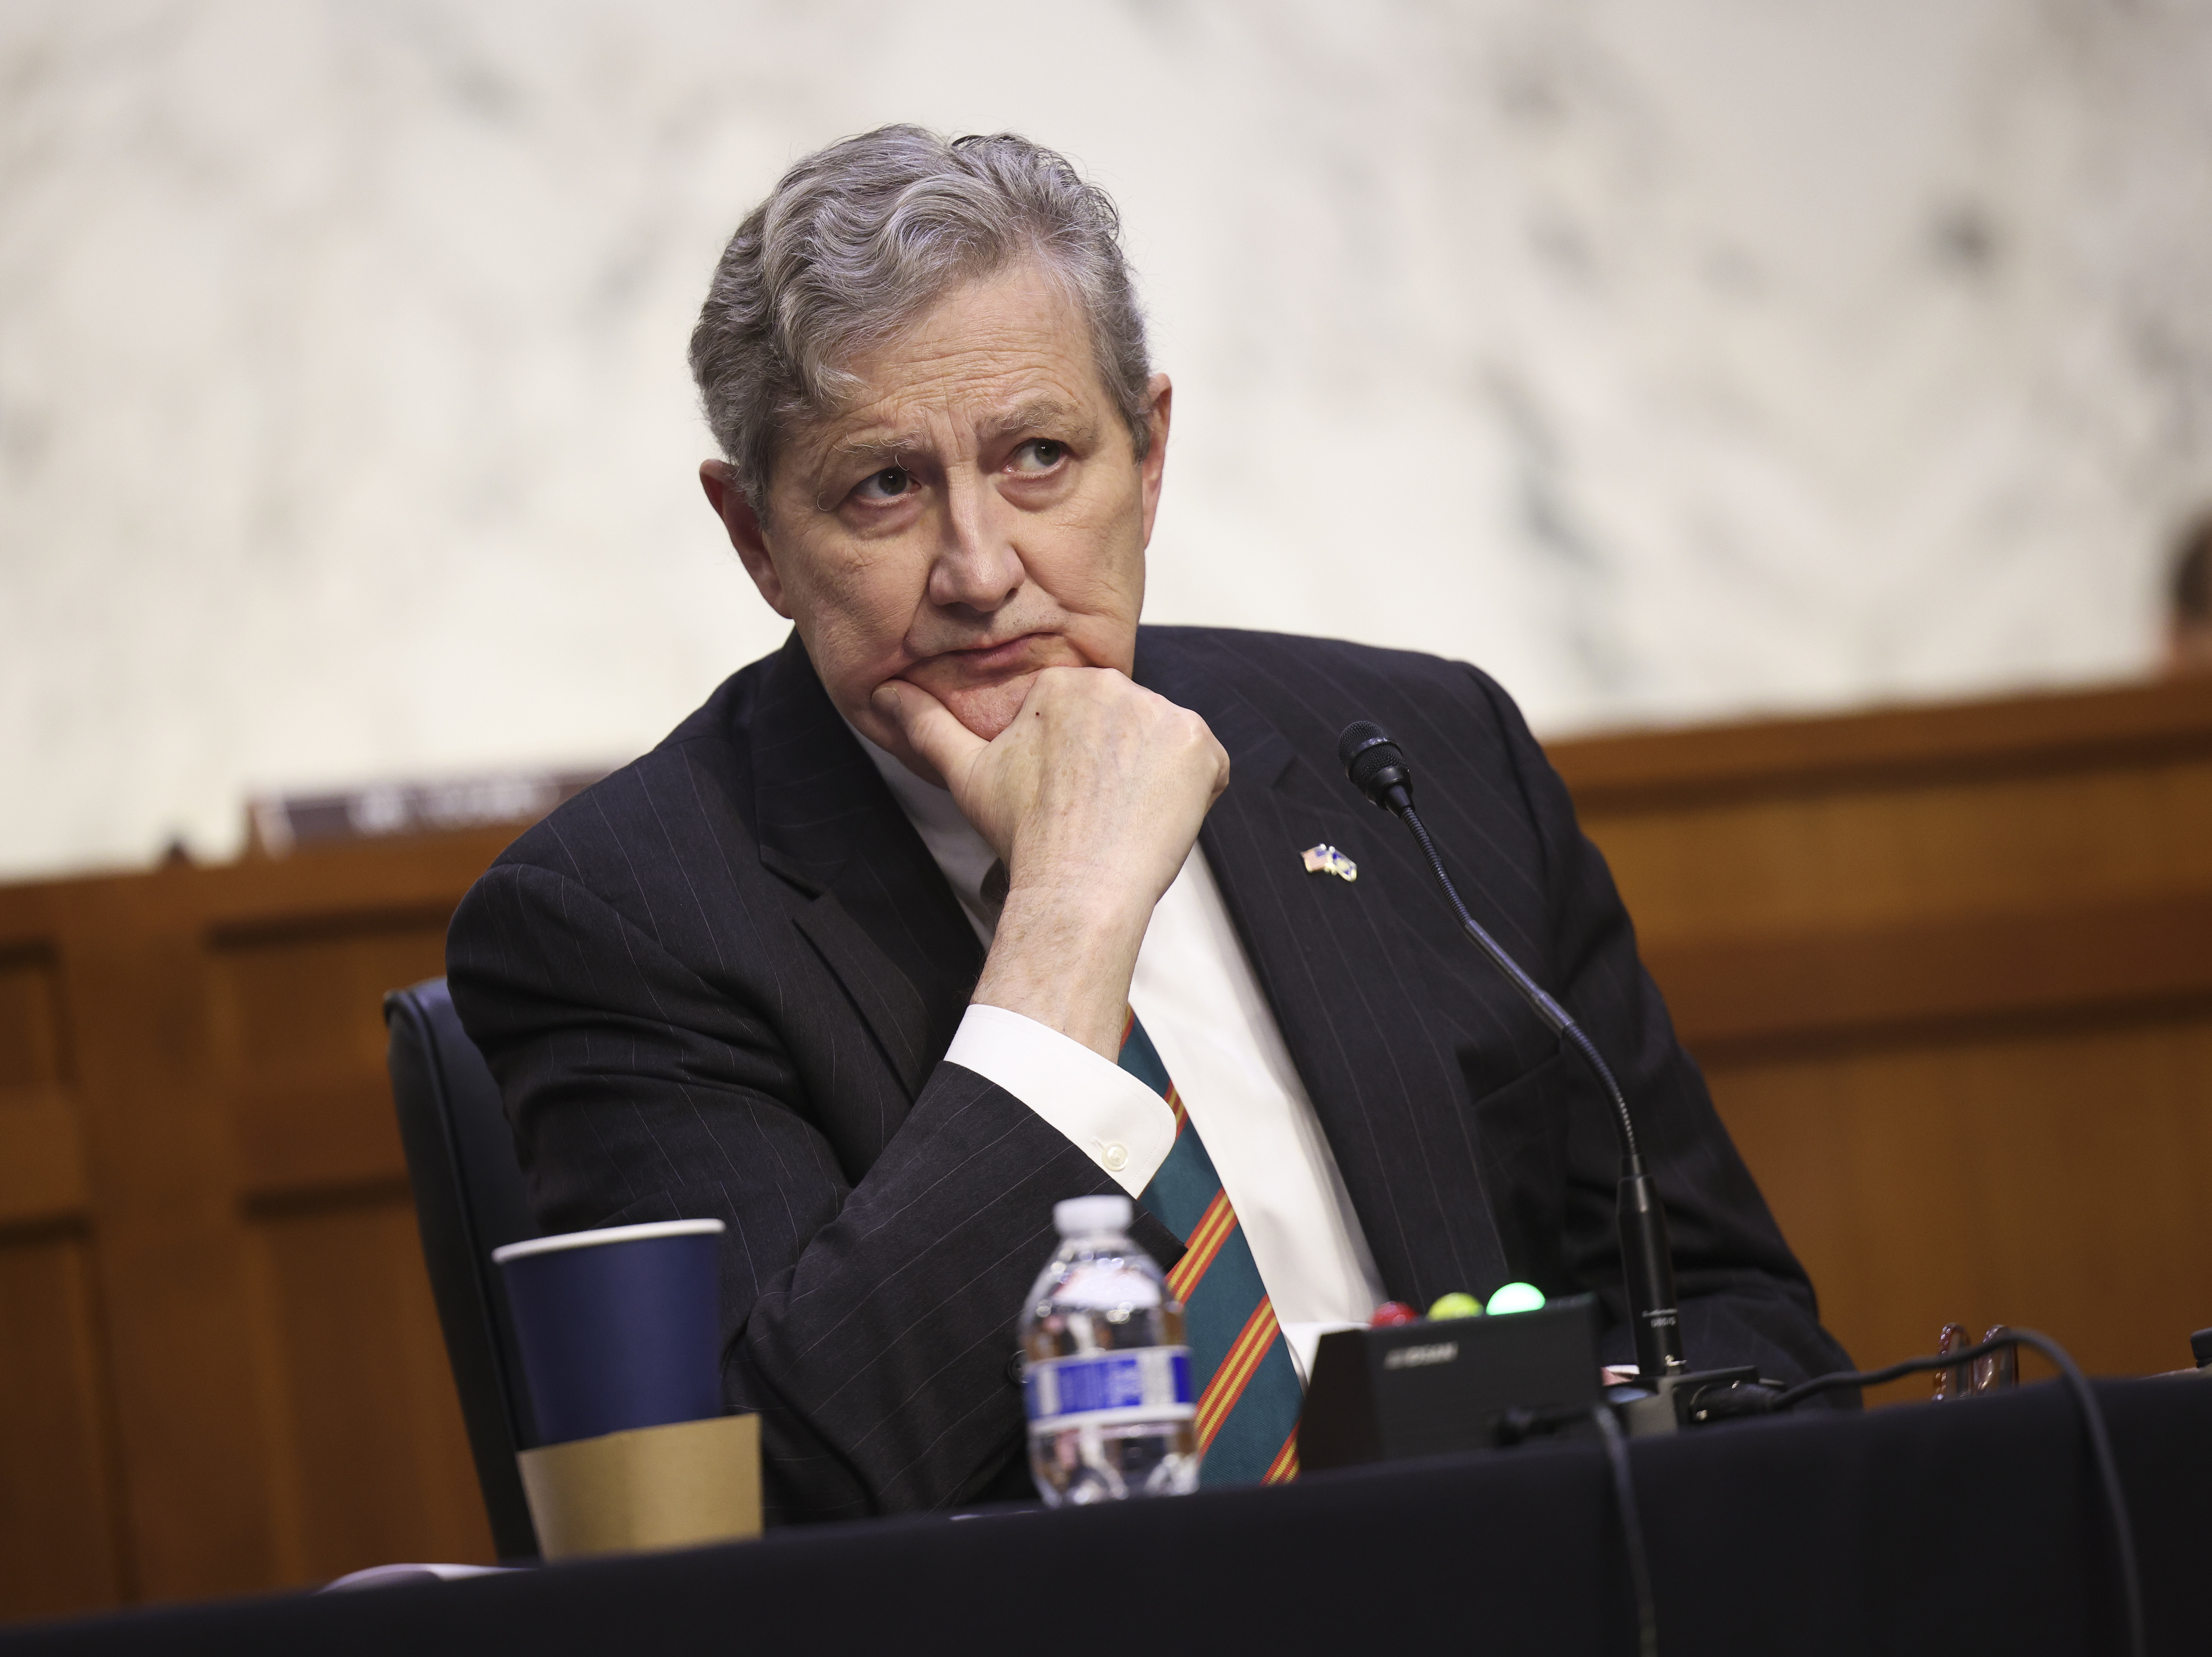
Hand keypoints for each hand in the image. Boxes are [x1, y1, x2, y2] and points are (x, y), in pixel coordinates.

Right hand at [873, 667, 1228, 1056]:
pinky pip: (1203, 765)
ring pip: (1164, 745)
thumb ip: (928, 726)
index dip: (1082, 764)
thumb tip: (886, 693)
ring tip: (1122, 816)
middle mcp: (1117, 686)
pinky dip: (1188, 793)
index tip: (1071, 797)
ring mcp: (1164, 714)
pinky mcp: (1201, 746)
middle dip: (1118, 767)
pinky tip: (1155, 818)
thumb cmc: (1024, 836)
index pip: (1088, 718)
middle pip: (1128, 727)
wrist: (1077, 888)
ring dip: (1153, 778)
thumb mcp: (966, 774)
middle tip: (1096, 812)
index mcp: (1064, 685)